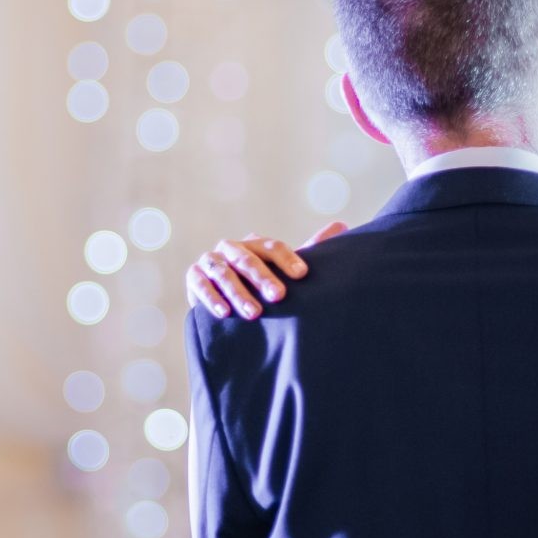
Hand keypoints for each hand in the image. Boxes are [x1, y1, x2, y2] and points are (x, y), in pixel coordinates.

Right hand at [184, 223, 345, 318]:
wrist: (225, 301)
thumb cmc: (261, 285)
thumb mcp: (285, 270)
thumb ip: (311, 248)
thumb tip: (343, 224)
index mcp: (255, 244)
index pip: (272, 247)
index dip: (287, 259)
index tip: (302, 275)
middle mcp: (231, 248)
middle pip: (247, 259)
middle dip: (263, 278)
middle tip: (279, 297)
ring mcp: (210, 261)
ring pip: (224, 273)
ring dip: (239, 293)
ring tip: (254, 313)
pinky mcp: (193, 277)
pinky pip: (200, 285)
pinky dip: (211, 298)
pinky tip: (224, 313)